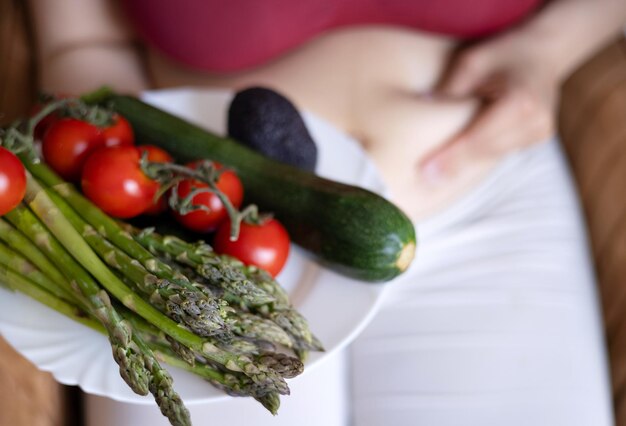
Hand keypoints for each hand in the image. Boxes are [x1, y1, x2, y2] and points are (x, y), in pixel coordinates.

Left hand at [421, 33, 558, 179]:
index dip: (452, 156)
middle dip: (453, 165)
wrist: (544, 50)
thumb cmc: (505, 52)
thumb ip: (450, 88)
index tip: (426, 171)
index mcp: (521, 102)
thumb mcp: (473, 61)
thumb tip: (424, 111)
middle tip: (423, 180)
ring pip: (492, 156)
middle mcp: (536, 122)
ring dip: (465, 163)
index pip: (479, 137)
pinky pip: (500, 151)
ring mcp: (540, 133)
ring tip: (435, 175)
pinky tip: (457, 160)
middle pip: (485, 152)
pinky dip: (479, 154)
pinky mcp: (536, 139)